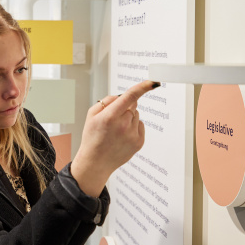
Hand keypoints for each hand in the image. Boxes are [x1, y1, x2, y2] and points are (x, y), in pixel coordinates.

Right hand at [70, 80, 159, 197]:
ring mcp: (132, 135)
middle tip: (112, 120)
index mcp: (110, 117)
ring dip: (128, 118)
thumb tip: (122, 96)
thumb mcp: (91, 115)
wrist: (95, 162)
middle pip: (132, 105)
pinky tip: (122, 136)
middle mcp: (123, 125)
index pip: (130, 97)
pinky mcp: (139, 142)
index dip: (143, 87)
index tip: (153, 82)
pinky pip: (140, 125)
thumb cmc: (92, 138)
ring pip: (136, 115)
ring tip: (116, 131)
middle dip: (124, 108)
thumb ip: (106, 101)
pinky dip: (133, 127)